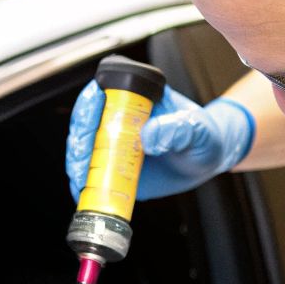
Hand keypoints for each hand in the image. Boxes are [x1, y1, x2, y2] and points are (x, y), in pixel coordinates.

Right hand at [64, 81, 255, 200]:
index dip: (88, 105)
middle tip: (82, 160)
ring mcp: (115, 144)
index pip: (103, 92)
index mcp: (137, 99)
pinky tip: (84, 191)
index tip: (88, 121)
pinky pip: (93, 174)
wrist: (207, 159)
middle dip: (78, 140)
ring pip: (83, 148)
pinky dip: (84, 183)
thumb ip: (177, 129)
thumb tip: (149, 136)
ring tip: (82, 179)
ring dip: (78, 163)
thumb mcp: (197, 130)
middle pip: (85, 122)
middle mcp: (120, 119)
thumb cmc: (203, 136)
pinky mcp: (115, 168)